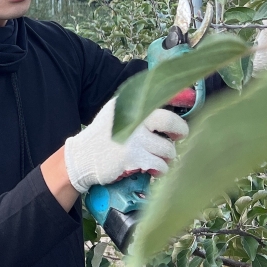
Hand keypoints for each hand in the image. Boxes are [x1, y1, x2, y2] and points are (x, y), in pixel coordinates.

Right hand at [63, 97, 188, 194]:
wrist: (82, 157)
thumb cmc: (103, 136)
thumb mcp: (116, 113)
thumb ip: (138, 107)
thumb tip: (172, 105)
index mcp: (130, 103)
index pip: (163, 96)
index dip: (180, 103)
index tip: (185, 113)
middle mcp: (134, 116)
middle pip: (171, 122)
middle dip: (180, 131)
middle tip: (178, 136)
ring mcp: (135, 138)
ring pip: (168, 149)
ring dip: (167, 156)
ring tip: (158, 157)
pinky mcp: (134, 157)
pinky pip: (161, 165)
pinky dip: (160, 169)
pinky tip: (152, 168)